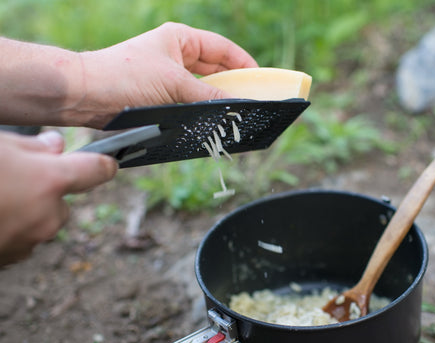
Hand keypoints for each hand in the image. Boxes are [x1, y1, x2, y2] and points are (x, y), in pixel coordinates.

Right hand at [0, 131, 116, 265]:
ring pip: (40, 221)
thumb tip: (56, 146)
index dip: (103, 163)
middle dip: (45, 189)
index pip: (97, 170)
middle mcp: (47, 216)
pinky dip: (9, 227)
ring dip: (25, 210)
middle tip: (11, 176)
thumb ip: (31, 147)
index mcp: (49, 182)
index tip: (108, 161)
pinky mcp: (7, 261)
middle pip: (62, 201)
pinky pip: (20, 239)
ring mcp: (27, 243)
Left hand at [78, 22, 258, 127]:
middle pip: (215, 69)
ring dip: (216, 101)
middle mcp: (175, 56)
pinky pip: (188, 104)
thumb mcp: (174, 84)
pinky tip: (212, 123)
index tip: (260, 81)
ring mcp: (167, 77)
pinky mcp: (160, 97)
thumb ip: (209, 95)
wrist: (86, 96)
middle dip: (232, 85)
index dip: (243, 63)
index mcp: (180, 39)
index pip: (221, 48)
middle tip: (251, 103)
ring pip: (202, 89)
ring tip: (234, 116)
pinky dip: (201, 112)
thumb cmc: (126, 77)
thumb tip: (238, 107)